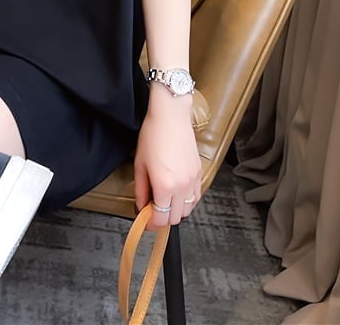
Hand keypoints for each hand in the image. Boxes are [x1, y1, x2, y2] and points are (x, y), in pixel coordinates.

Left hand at [133, 85, 201, 230]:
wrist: (171, 116)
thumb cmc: (153, 135)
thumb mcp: (140, 164)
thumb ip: (141, 189)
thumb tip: (141, 206)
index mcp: (164, 186)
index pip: (161, 219)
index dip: (152, 224)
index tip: (146, 221)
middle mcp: (181, 187)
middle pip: (175, 218)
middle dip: (163, 218)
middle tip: (152, 209)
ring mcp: (193, 180)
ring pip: (187, 209)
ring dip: (175, 210)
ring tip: (164, 199)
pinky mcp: (199, 173)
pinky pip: (195, 197)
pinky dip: (186, 200)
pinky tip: (176, 192)